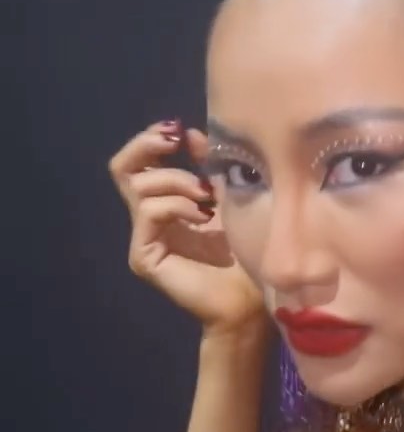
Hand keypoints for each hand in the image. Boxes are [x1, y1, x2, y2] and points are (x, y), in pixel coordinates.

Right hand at [108, 119, 265, 334]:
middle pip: (123, 168)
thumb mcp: (229, 197)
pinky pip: (148, 211)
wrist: (253, 300)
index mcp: (168, 203)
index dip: (153, 139)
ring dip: (177, 181)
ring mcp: (144, 239)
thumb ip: (208, 167)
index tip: (180, 131)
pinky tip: (203, 216)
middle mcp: (149, 220)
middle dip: (148, 146)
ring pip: (139, 186)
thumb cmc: (248, 251)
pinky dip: (176, 205)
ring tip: (207, 198)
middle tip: (176, 142)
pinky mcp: (144, 256)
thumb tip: (190, 134)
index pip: (140, 162)